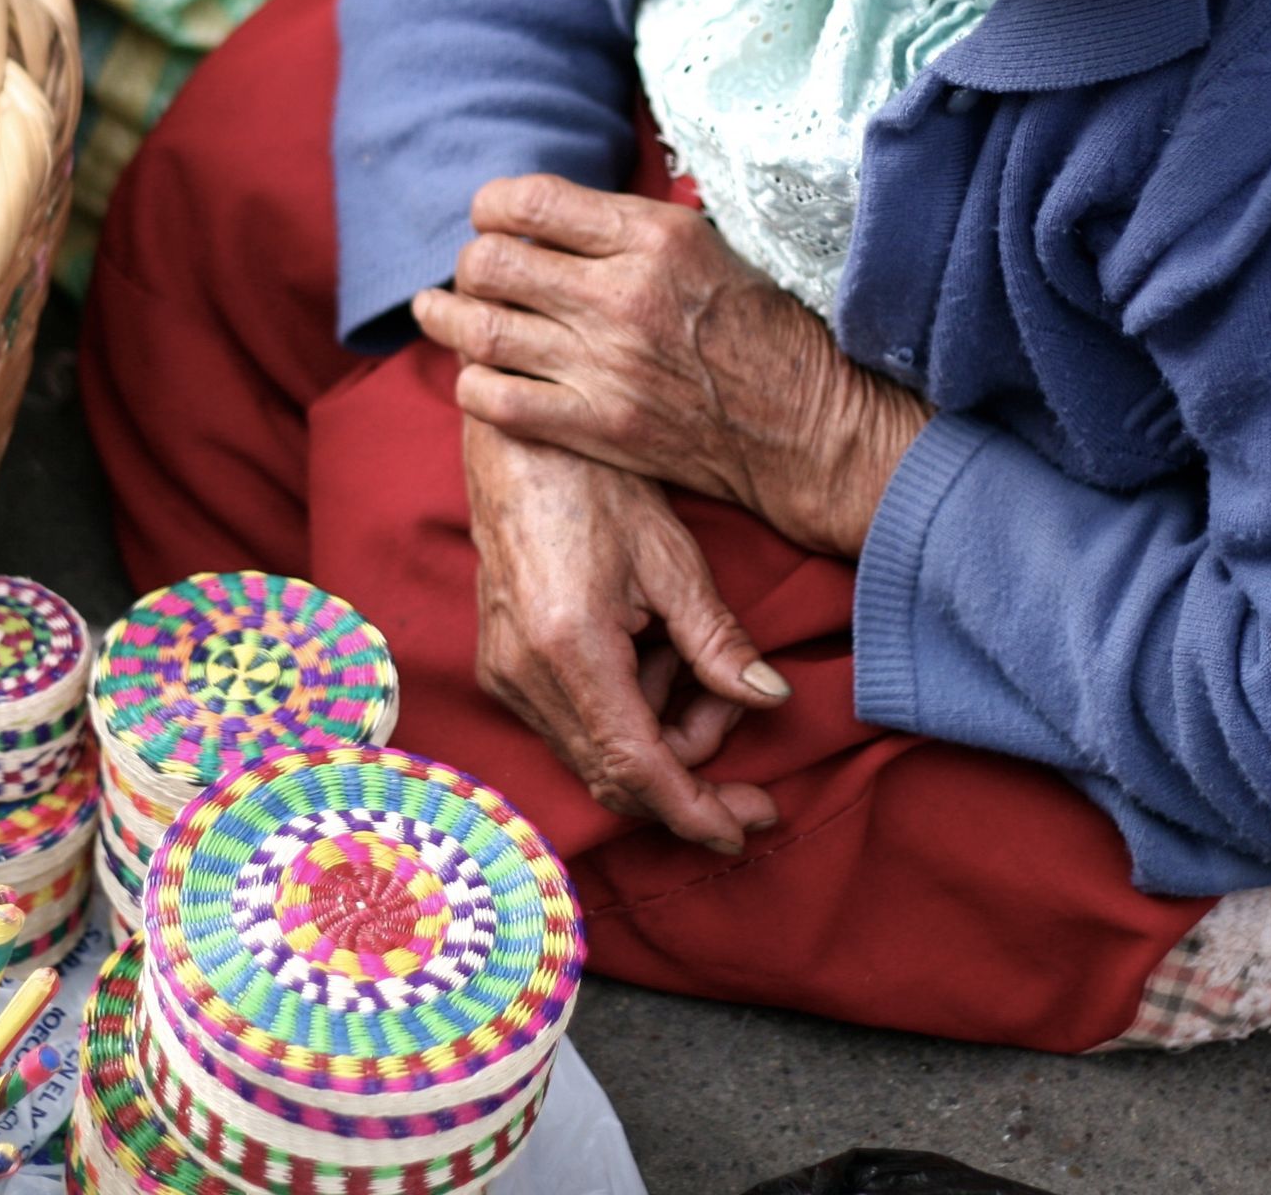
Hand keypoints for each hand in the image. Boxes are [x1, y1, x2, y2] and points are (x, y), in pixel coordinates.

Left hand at [414, 175, 930, 555]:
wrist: (805, 424)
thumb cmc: (763, 329)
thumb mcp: (712, 245)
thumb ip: (634, 226)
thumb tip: (564, 210)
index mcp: (652, 237)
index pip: (530, 201)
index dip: (492, 206)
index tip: (491, 217)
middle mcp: (621, 296)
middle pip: (492, 263)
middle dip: (471, 263)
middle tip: (476, 273)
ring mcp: (605, 365)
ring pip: (483, 330)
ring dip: (447, 319)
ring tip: (437, 314)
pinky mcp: (599, 426)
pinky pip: (500, 401)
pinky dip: (474, 384)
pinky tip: (475, 376)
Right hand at [463, 413, 786, 852]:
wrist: (516, 444)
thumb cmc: (595, 484)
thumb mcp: (673, 560)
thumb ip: (719, 643)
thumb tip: (770, 700)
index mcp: (570, 647)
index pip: (637, 768)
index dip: (695, 810)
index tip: (745, 826)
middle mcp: (524, 674)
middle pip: (616, 776)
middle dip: (689, 770)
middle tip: (738, 712)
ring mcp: (504, 674)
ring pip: (596, 754)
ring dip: (660, 731)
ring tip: (689, 656)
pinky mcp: (501, 667)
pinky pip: (573, 724)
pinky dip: (626, 711)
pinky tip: (651, 657)